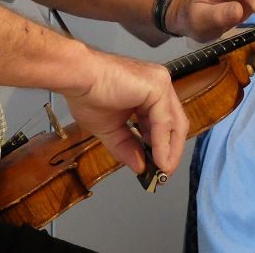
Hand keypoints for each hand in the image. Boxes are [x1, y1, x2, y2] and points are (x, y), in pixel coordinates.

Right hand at [61, 50, 187, 176]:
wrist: (78, 79)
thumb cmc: (88, 95)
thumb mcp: (110, 130)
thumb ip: (127, 147)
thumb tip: (141, 168)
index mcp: (148, 92)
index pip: (164, 123)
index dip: (163, 147)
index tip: (157, 169)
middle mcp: (158, 84)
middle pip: (175, 123)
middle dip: (171, 151)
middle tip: (163, 174)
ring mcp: (160, 83)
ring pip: (174, 123)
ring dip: (169, 151)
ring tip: (162, 172)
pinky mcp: (158, 86)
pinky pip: (164, 121)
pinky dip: (162, 144)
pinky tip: (158, 161)